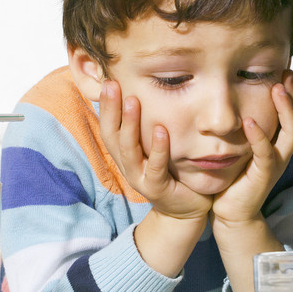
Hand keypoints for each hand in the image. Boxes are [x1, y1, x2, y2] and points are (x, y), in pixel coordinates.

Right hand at [99, 79, 212, 220]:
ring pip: (129, 150)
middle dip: (111, 109)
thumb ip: (147, 127)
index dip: (106, 105)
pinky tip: (161, 130)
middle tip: (112, 84)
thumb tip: (143, 93)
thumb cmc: (172, 173)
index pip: (109, 127)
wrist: (186, 210)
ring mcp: (140, 179)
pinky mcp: (156, 190)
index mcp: (125, 154)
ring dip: (130, 125)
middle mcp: (127, 165)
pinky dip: (158, 149)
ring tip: (132, 101)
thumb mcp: (155, 147)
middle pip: (112, 135)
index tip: (108, 81)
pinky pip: (155, 168)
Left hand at [212, 70, 292, 225]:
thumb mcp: (242, 148)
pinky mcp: (263, 175)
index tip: (285, 72)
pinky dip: (259, 136)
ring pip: (291, 133)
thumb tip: (236, 101)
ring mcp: (276, 164)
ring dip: (285, 109)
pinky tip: (250, 121)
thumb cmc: (234, 178)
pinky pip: (266, 152)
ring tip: (277, 89)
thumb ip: (245, 128)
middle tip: (287, 74)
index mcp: (279, 145)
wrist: (231, 212)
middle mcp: (283, 153)